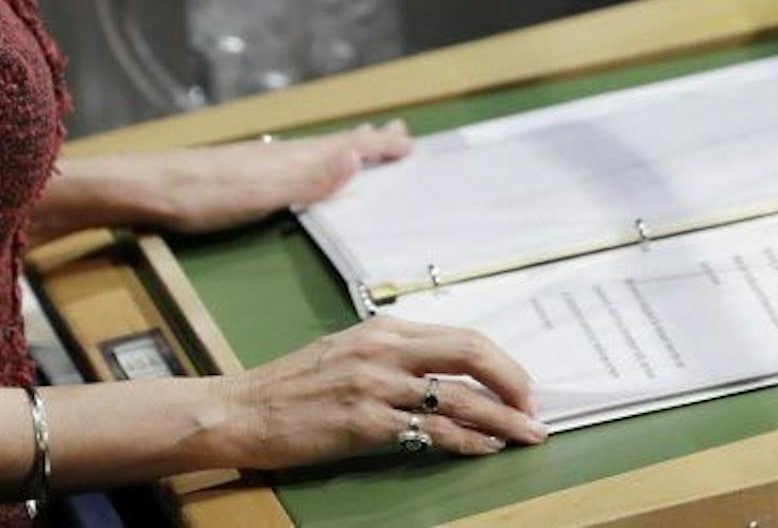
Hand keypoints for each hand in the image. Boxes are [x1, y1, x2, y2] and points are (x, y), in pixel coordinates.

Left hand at [90, 122, 412, 234]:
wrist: (145, 191)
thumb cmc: (201, 197)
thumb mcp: (261, 194)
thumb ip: (309, 178)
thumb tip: (355, 156)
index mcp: (291, 160)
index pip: (347, 149)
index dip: (378, 147)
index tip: (409, 142)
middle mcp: (280, 155)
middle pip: (334, 145)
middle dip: (367, 142)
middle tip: (398, 134)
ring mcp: (259, 162)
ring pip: (314, 151)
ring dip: (343, 150)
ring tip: (359, 147)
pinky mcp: (240, 174)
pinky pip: (294, 162)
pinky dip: (315, 161)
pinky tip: (300, 170)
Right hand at [217, 317, 547, 467]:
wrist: (243, 409)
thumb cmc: (290, 386)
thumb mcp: (345, 352)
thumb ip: (390, 355)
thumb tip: (438, 372)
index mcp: (382, 329)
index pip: (459, 336)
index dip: (499, 360)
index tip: (519, 384)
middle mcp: (384, 349)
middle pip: (470, 352)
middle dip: (512, 380)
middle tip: (535, 406)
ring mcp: (376, 384)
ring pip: (459, 395)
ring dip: (502, 417)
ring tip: (527, 434)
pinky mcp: (365, 421)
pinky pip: (432, 430)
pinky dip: (467, 440)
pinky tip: (485, 448)